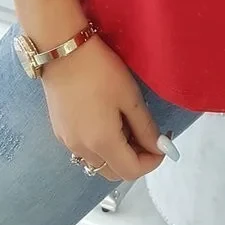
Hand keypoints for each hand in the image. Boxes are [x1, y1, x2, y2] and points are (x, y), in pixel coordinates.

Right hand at [42, 35, 163, 181]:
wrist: (62, 51)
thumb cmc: (100, 71)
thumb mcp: (130, 97)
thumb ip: (146, 127)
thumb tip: (158, 147)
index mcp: (102, 143)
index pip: (131, 171)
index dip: (152, 162)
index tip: (163, 143)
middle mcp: (82, 150)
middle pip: (114, 173)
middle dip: (136, 160)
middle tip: (148, 136)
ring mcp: (68, 142)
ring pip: (99, 164)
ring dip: (118, 154)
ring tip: (128, 126)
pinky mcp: (60, 132)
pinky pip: (86, 152)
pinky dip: (102, 147)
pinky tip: (108, 122)